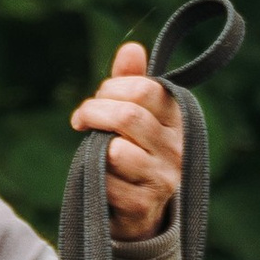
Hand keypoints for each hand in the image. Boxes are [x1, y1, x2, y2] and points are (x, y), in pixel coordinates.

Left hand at [71, 40, 183, 242]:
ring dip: (95, 147)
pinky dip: (95, 177)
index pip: (144, 89)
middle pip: (129, 116)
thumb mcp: (136, 114)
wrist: (141, 212)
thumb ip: (131, 82)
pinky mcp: (144, 205)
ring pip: (117, 150)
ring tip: (94, 151)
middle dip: (95, 112)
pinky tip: (100, 179)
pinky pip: (108, 182)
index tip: (97, 98)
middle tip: (81, 119)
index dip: (112, 88)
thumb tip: (131, 47)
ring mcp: (164, 179)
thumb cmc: (134, 152)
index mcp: (177, 118)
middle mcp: (177, 148)